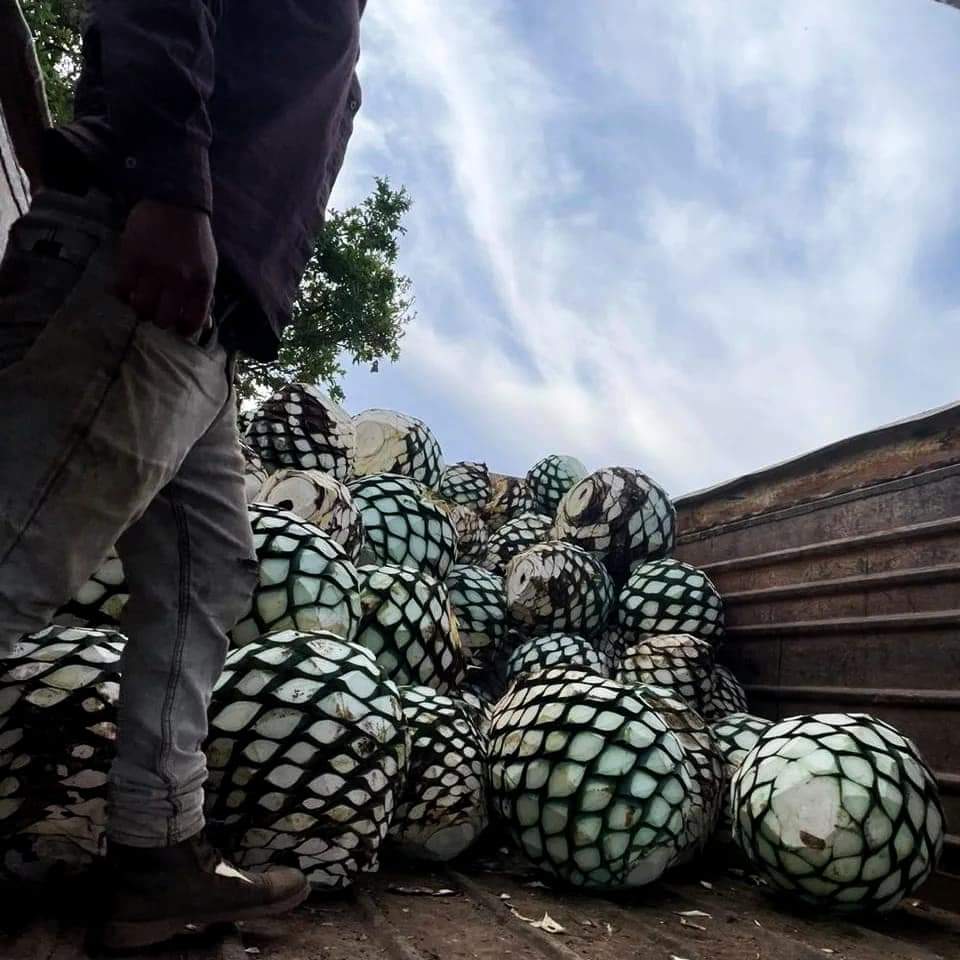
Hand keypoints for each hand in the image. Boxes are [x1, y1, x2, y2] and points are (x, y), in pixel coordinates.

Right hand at [115, 199, 217, 336]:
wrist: (175, 202)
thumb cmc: (194, 239)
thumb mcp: (208, 268)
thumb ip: (205, 296)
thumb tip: (205, 324)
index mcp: (201, 284)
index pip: (192, 322)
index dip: (183, 328)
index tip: (176, 325)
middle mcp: (179, 281)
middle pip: (164, 319)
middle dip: (160, 319)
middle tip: (156, 310)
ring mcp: (154, 270)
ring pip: (142, 308)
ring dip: (140, 308)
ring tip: (141, 300)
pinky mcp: (132, 259)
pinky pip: (122, 289)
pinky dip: (122, 294)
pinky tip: (126, 290)